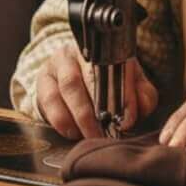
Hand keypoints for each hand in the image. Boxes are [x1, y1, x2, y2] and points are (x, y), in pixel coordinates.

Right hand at [35, 48, 158, 139]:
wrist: (74, 72)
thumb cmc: (109, 80)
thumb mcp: (130, 83)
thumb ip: (142, 95)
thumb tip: (137, 111)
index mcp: (104, 49)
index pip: (116, 68)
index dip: (122, 94)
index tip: (128, 120)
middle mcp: (78, 51)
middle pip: (91, 76)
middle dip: (98, 110)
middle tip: (108, 134)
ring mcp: (57, 64)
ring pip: (68, 87)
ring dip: (80, 116)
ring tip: (92, 136)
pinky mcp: (42, 81)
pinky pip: (48, 100)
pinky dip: (62, 120)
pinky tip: (73, 132)